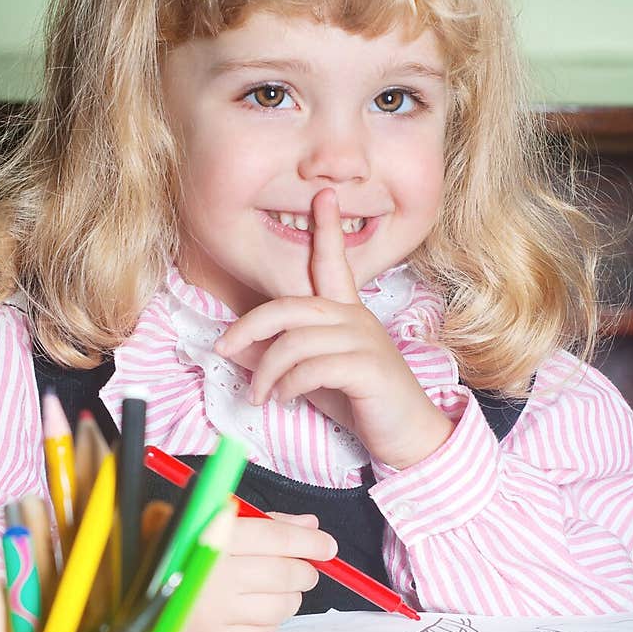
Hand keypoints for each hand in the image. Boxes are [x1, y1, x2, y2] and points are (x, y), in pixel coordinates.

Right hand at [178, 511, 336, 631]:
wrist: (131, 586)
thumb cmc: (173, 544)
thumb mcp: (205, 516)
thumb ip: (259, 519)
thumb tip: (307, 523)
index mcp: (212, 535)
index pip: (274, 536)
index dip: (308, 540)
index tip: (328, 545)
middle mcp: (215, 575)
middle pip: (284, 573)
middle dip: (305, 569)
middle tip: (307, 566)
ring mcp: (215, 611)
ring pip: (279, 605)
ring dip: (294, 595)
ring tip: (287, 585)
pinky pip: (263, 631)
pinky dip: (274, 617)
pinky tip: (266, 605)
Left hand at [215, 188, 453, 468]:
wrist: (408, 436)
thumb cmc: (362, 403)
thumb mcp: (314, 377)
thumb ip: (282, 359)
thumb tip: (238, 349)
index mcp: (347, 313)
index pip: (333, 264)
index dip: (327, 230)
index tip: (322, 195)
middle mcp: (356, 319)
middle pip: (290, 306)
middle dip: (249, 326)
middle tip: (224, 349)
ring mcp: (364, 341)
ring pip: (295, 341)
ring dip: (267, 372)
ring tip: (261, 395)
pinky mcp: (368, 368)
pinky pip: (312, 367)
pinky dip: (288, 385)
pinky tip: (285, 399)